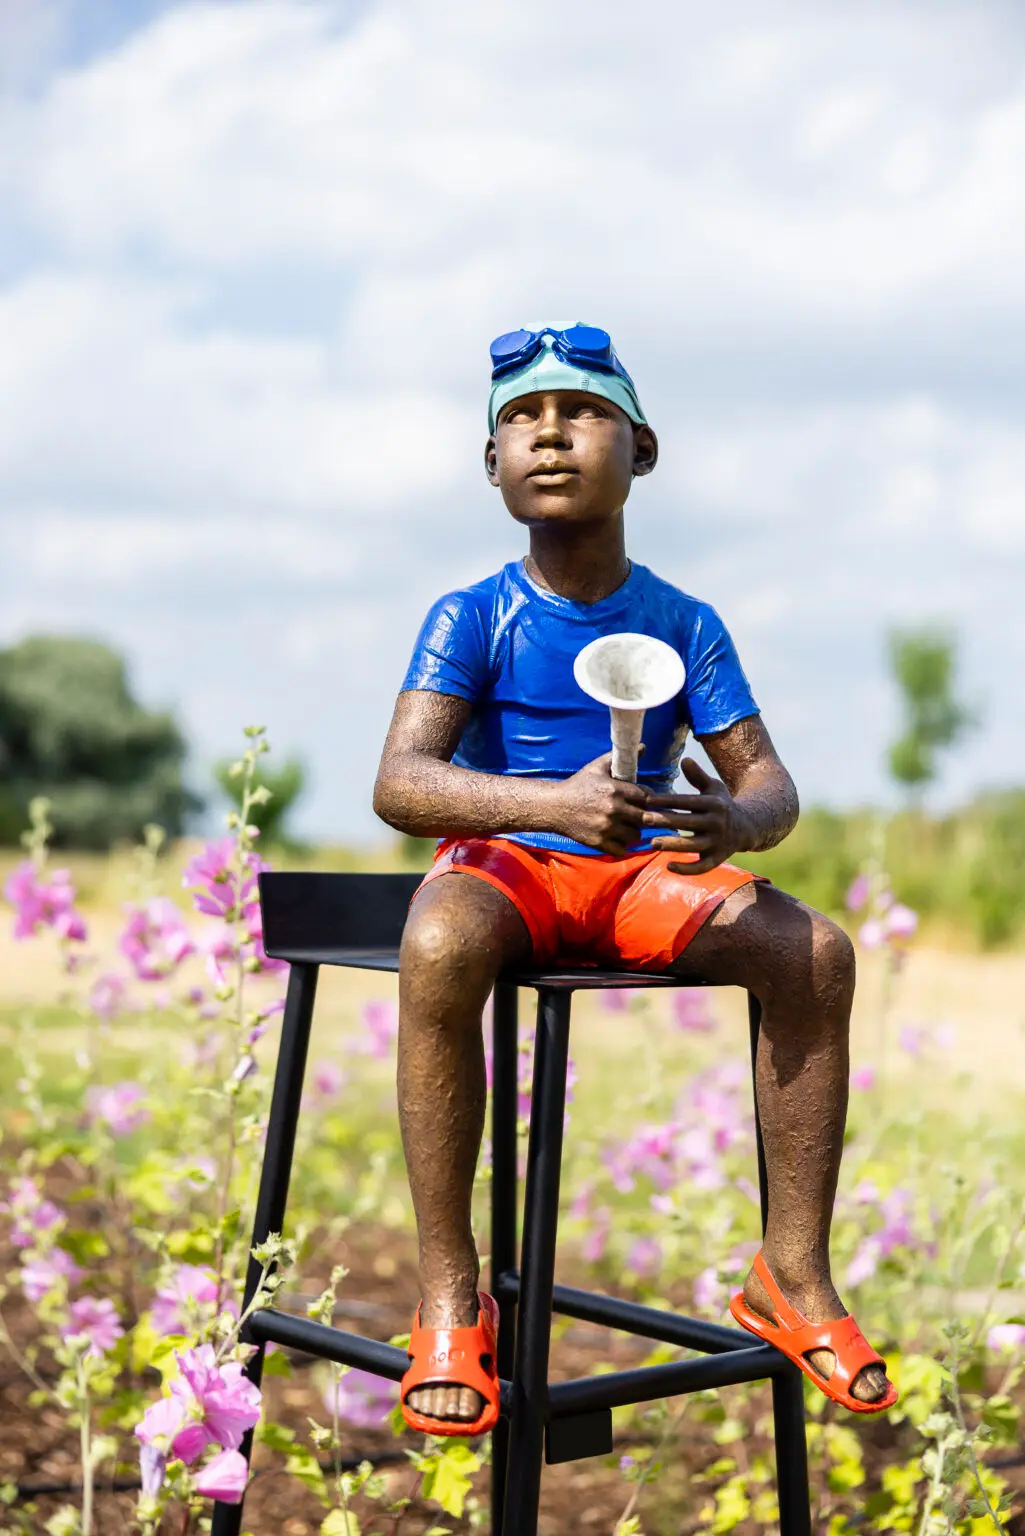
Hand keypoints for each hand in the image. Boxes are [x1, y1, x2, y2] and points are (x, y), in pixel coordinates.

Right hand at [549, 752, 648, 855]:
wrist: (555, 806)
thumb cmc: (578, 785)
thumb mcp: (597, 767)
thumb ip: (618, 758)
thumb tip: (642, 746)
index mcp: (615, 790)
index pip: (646, 797)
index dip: (646, 799)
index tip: (641, 801)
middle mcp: (614, 809)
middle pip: (645, 818)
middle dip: (643, 816)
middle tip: (636, 815)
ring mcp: (607, 828)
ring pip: (635, 835)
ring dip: (633, 831)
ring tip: (626, 826)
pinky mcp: (599, 842)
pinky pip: (622, 849)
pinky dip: (622, 845)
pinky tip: (617, 838)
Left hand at [642, 758, 752, 874]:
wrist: (747, 827)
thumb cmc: (722, 804)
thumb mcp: (714, 787)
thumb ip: (698, 776)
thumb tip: (685, 760)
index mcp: (714, 804)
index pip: (687, 802)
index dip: (667, 801)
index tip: (647, 800)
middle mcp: (717, 823)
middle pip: (688, 822)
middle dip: (665, 821)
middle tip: (643, 819)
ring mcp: (718, 842)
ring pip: (693, 845)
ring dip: (673, 845)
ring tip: (653, 842)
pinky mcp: (718, 858)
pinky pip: (702, 867)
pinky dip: (687, 869)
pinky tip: (669, 867)